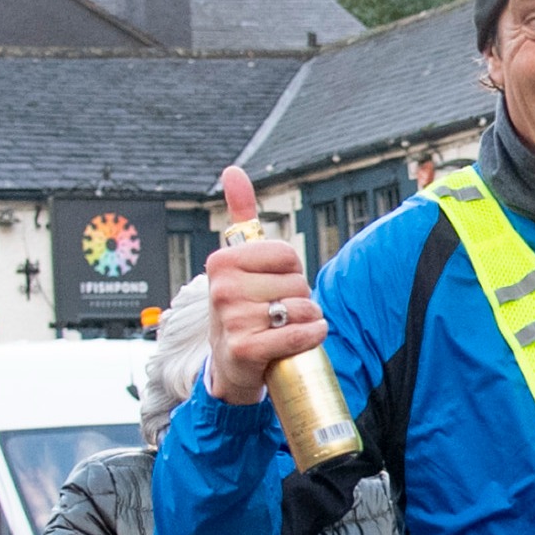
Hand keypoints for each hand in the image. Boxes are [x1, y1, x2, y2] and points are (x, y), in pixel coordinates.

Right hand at [204, 167, 325, 404]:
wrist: (228, 364)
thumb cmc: (241, 308)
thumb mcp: (237, 264)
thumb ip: (241, 217)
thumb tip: (232, 171)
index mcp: (222, 262)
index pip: (287, 255)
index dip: (293, 272)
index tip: (276, 286)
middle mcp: (222, 288)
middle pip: (297, 282)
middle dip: (299, 298)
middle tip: (278, 312)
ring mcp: (232, 320)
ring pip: (301, 308)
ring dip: (307, 320)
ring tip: (285, 326)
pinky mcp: (245, 349)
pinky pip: (298, 334)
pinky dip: (313, 336)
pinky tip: (308, 336)